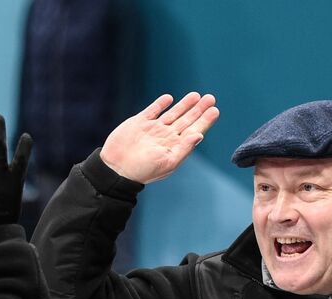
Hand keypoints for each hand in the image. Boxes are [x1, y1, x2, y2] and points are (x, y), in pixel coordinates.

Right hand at [100, 92, 219, 183]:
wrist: (117, 168)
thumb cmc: (143, 170)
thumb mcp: (167, 162)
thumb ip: (184, 148)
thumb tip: (200, 135)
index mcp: (174, 146)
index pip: (193, 130)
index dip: (204, 121)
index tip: (215, 110)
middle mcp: (165, 137)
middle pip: (186, 120)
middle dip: (198, 109)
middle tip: (211, 98)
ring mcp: (152, 129)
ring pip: (172, 113)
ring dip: (184, 104)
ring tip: (196, 95)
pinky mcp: (139, 123)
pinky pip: (153, 110)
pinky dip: (161, 104)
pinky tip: (169, 98)